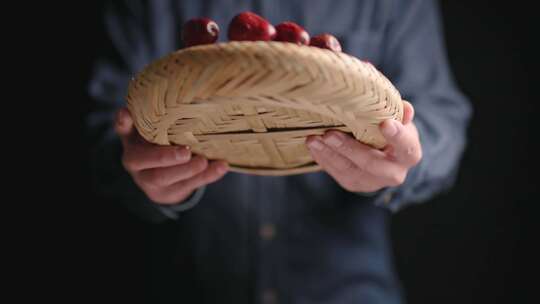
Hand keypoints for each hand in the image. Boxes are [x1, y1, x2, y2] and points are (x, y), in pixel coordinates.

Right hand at [115, 107, 227, 204]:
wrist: (160, 180)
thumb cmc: (157, 146)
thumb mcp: (149, 132)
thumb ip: (148, 117)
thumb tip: (144, 98)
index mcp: (131, 144)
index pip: (124, 132)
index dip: (124, 123)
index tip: (126, 113)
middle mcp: (137, 165)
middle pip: (146, 162)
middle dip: (166, 157)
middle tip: (186, 152)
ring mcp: (152, 183)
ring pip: (167, 179)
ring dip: (189, 171)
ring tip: (204, 161)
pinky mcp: (170, 193)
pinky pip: (190, 186)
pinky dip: (208, 176)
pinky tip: (221, 167)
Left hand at [306, 101, 421, 191]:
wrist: (385, 157)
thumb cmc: (393, 132)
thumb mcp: (400, 121)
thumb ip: (400, 114)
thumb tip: (405, 108)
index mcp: (409, 154)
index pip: (406, 146)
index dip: (397, 136)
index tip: (385, 124)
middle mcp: (393, 173)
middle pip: (371, 163)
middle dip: (349, 149)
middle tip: (329, 134)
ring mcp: (372, 182)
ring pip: (349, 171)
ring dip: (329, 154)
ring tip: (313, 140)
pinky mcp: (354, 184)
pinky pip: (337, 173)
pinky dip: (323, 159)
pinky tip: (313, 146)